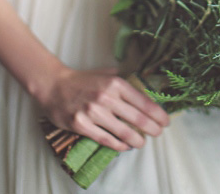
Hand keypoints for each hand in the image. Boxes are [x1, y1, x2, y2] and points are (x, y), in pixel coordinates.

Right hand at [37, 66, 169, 151]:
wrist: (54, 86)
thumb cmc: (82, 80)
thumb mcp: (105, 74)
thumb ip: (123, 79)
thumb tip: (142, 86)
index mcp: (114, 83)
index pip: (142, 101)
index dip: (157, 113)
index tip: (165, 120)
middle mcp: (106, 97)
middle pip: (136, 118)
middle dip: (151, 128)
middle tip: (158, 133)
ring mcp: (93, 112)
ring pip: (122, 131)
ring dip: (136, 140)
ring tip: (142, 142)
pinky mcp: (82, 125)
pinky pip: (105, 139)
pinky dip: (118, 145)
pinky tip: (125, 146)